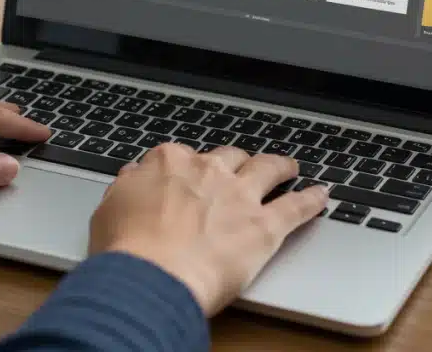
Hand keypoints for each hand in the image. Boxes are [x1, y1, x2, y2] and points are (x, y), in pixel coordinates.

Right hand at [89, 145, 329, 314]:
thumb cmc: (126, 249)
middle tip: (241, 168)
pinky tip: (322, 195)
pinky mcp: (264, 226)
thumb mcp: (109, 209)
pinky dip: (312, 200)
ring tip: (290, 168)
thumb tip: (132, 177)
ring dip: (281, 167)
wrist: (152, 276)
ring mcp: (239, 195)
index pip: (181, 156)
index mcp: (169, 162)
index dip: (186, 167)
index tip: (186, 176)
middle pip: (229, 156)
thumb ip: (127, 188)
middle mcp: (208, 171)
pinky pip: (297, 207)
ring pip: (268, 169)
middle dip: (236, 161)